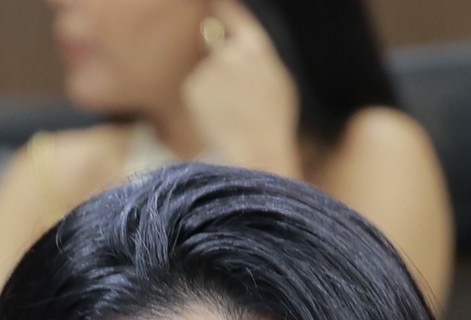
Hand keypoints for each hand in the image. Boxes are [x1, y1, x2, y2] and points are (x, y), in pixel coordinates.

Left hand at [179, 0, 304, 176]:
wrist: (257, 153)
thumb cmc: (272, 122)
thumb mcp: (278, 82)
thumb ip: (258, 57)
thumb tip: (240, 41)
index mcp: (256, 46)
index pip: (232, 15)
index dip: (220, 7)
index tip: (212, 3)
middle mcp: (230, 51)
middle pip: (213, 43)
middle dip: (217, 60)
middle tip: (232, 93)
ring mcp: (209, 68)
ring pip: (205, 71)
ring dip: (213, 87)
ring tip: (231, 112)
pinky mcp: (193, 87)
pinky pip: (196, 89)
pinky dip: (203, 102)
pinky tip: (218, 117)